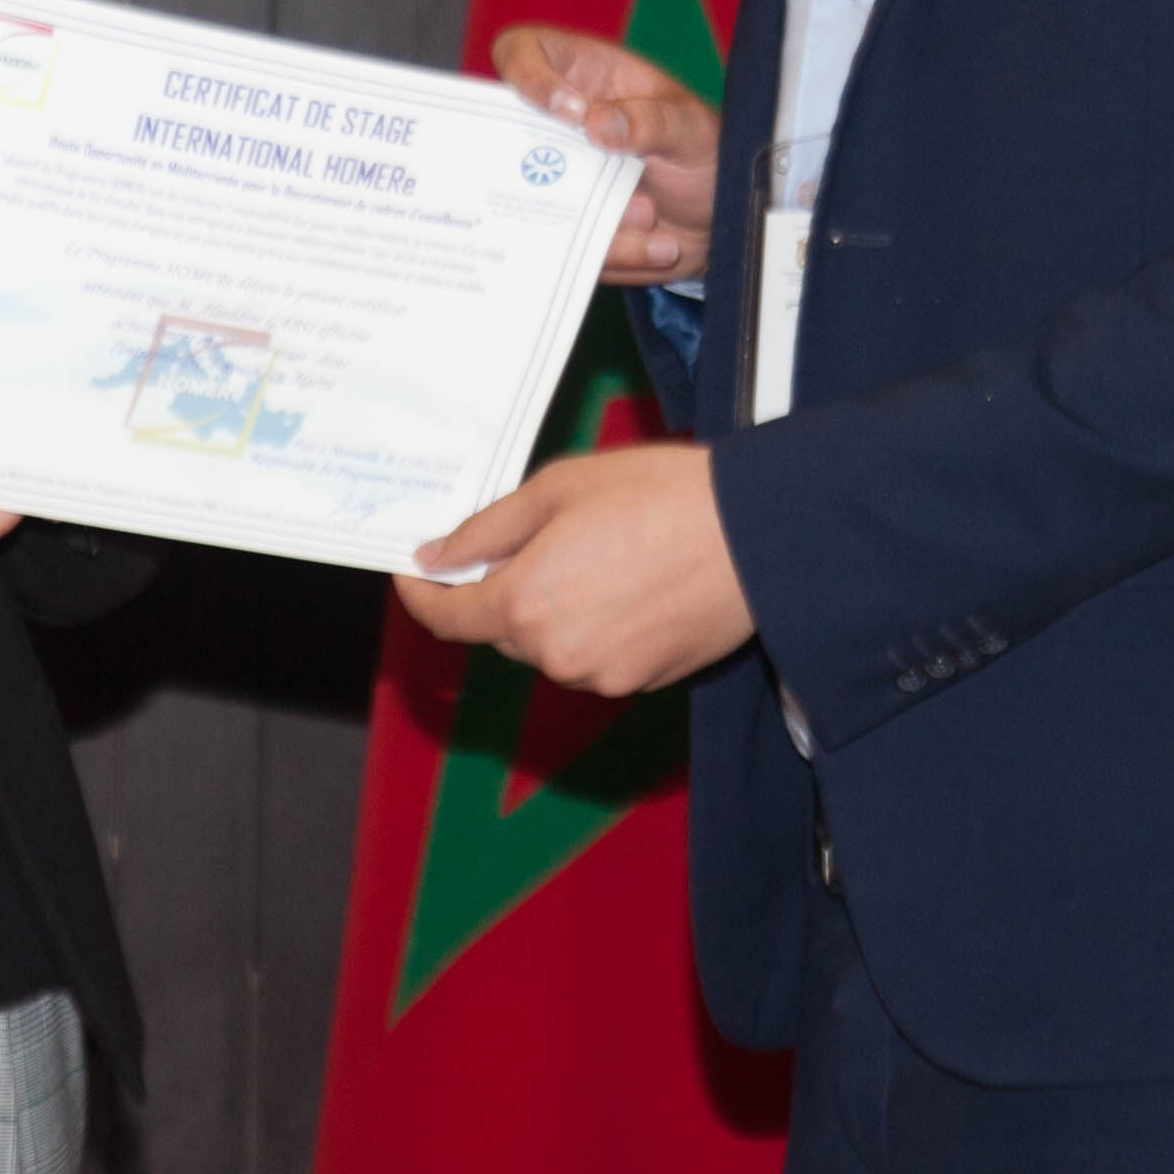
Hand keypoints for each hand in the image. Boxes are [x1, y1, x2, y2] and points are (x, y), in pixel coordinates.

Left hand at [396, 441, 752, 698]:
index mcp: (524, 604)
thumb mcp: (557, 490)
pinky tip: (634, 582)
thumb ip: (486, 530)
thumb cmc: (659, 498)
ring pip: (552, 645)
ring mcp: (600, 676)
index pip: (448, 618)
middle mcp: (555, 654)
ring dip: (556, 609)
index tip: (417, 574)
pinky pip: (597, 657)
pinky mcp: (641, 683)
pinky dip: (599, 627)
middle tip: (539, 536)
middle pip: (503, 629)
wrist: (755, 535)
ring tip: (604, 552)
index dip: (423, 596)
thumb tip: (436, 556)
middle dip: (506, 588)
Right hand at [488, 24, 719, 286]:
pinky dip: (620, 251)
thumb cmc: (706, 151)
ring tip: (650, 215)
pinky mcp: (569, 227)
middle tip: (610, 185)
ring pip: (540, 204)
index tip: (567, 112)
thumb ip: (651, 121)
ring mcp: (560, 180)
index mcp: (583, 76)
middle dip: (553, 172)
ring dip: (603, 219)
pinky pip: (571, 247)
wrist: (722, 218)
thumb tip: (596, 122)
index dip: (526, 75)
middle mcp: (559, 127)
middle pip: (504, 137)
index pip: (522, 52)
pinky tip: (661, 245)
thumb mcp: (692, 129)